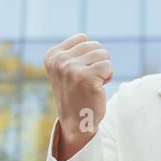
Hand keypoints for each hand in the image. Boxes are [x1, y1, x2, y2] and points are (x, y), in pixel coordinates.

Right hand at [44, 33, 113, 160]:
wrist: (76, 122)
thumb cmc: (76, 92)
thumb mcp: (66, 69)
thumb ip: (72, 52)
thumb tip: (87, 39)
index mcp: (52, 55)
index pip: (83, 38)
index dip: (88, 54)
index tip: (79, 72)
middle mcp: (59, 60)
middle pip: (95, 45)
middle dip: (97, 62)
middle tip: (87, 80)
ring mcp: (71, 69)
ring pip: (103, 54)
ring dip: (103, 70)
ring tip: (92, 84)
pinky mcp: (86, 78)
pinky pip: (108, 66)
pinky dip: (107, 77)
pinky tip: (97, 88)